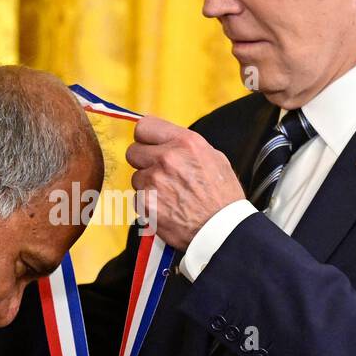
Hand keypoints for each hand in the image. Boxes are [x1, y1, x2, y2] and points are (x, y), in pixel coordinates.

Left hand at [126, 117, 244, 250]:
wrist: (222, 229)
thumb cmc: (222, 197)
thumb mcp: (214, 158)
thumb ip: (186, 146)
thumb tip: (167, 141)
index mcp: (185, 143)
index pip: (145, 126)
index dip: (145, 137)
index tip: (148, 144)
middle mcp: (167, 158)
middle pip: (133, 151)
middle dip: (143, 162)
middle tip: (158, 173)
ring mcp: (154, 181)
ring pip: (136, 177)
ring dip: (147, 185)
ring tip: (169, 195)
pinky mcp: (146, 203)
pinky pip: (137, 198)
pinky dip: (149, 204)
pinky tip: (166, 208)